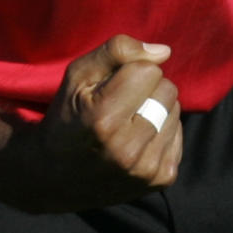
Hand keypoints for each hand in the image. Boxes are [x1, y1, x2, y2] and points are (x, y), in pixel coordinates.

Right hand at [0, 34, 182, 212]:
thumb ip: (117, 51)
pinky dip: (162, 132)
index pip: (149, 70)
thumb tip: (164, 52)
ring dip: (157, 110)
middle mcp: (127, 149)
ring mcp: (145, 169)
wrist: (54, 178)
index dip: (132, 70)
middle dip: (147, 88)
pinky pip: (178, 136)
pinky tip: (138, 140)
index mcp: (104, 119)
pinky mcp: (160, 181)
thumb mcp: (78, 75)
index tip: (113, 84)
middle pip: (167, 90)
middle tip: (122, 103)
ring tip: (128, 122)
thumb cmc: (67, 117)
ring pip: (175, 111)